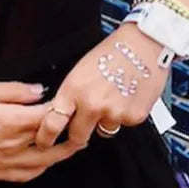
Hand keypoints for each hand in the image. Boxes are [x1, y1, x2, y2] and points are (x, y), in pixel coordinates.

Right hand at [0, 80, 80, 182]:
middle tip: (82, 126)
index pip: (50, 116)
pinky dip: (41, 168)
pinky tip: (44, 160)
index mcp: (13, 121)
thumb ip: (16, 91)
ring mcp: (6, 163)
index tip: (73, 104)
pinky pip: (27, 175)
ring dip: (61, 153)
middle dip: (70, 133)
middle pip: (53, 142)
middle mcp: (14, 145)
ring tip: (72, 144)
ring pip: (44, 162)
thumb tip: (42, 91)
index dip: (65, 110)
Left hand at [33, 24, 168, 150]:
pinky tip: (126, 97)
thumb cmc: (112, 52)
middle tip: (82, 127)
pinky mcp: (133, 117)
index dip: (45, 138)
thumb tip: (61, 116)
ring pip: (103, 131)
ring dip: (104, 121)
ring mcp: (113, 112)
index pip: (52, 124)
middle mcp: (92, 104)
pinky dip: (124, 115)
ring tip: (112, 98)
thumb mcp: (80, 70)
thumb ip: (70, 96)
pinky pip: (123, 124)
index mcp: (74, 89)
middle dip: (77, 135)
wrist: (144, 44)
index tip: (44, 142)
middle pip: (77, 137)